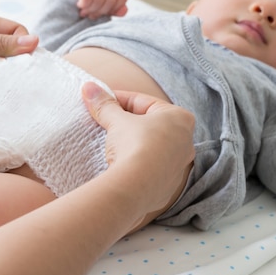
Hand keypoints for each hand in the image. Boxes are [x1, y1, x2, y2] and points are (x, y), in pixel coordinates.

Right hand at [70, 0, 128, 19]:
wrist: (69, 0)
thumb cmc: (89, 5)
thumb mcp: (105, 8)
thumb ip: (116, 10)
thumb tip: (124, 11)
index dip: (114, 8)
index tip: (104, 13)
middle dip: (101, 11)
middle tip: (91, 15)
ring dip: (91, 9)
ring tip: (85, 12)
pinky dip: (84, 4)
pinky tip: (80, 5)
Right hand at [82, 82, 194, 219]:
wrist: (136, 187)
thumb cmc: (135, 145)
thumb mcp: (116, 120)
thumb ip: (104, 104)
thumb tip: (89, 88)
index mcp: (180, 118)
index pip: (143, 102)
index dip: (118, 99)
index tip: (101, 101)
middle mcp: (186, 141)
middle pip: (150, 125)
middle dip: (127, 122)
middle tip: (105, 121)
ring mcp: (179, 166)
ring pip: (152, 148)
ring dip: (133, 143)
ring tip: (111, 144)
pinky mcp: (168, 186)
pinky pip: (150, 169)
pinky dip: (137, 164)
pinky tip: (121, 165)